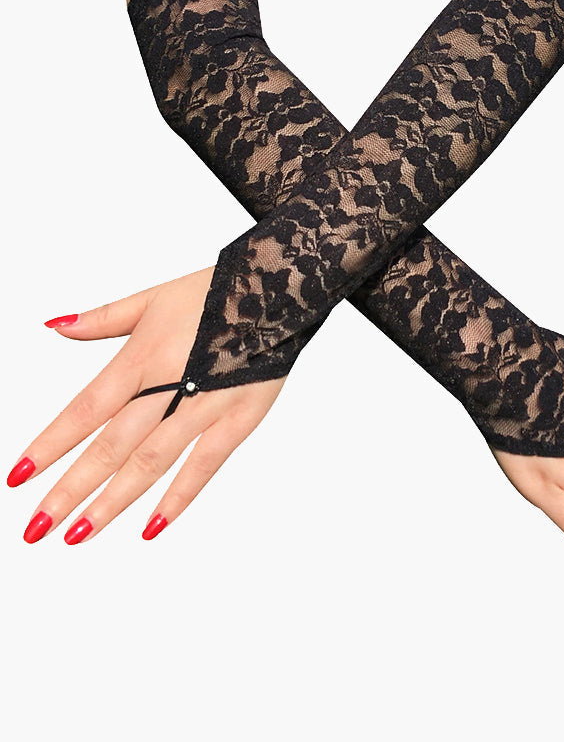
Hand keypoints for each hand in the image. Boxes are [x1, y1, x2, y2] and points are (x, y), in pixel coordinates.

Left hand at [7, 267, 284, 543]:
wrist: (282, 285)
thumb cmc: (215, 291)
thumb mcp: (154, 297)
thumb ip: (102, 318)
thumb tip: (54, 326)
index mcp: (144, 355)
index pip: (87, 408)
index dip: (51, 444)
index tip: (19, 475)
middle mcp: (171, 383)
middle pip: (112, 445)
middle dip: (71, 489)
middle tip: (38, 526)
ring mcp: (206, 404)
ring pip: (152, 461)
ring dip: (113, 501)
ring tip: (79, 534)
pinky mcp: (239, 418)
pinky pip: (204, 464)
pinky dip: (178, 496)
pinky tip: (151, 526)